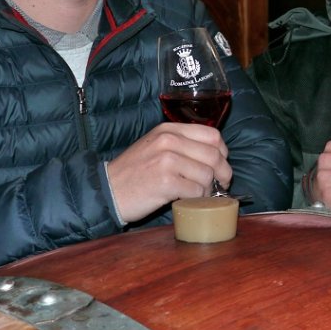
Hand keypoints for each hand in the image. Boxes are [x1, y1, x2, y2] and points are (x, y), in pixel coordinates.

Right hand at [106, 122, 231, 222]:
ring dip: (208, 188)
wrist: (107, 190)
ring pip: (207, 174)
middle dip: (223, 173)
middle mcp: (168, 141)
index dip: (223, 152)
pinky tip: (188, 200)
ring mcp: (167, 161)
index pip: (212, 135)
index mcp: (169, 130)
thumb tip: (216, 155)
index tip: (221, 165)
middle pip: (214, 155)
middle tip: (220, 184)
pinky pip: (196, 190)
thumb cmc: (134, 172)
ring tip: (198, 194)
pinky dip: (197, 198)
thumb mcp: (155, 146)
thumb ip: (182, 144)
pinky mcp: (165, 182)